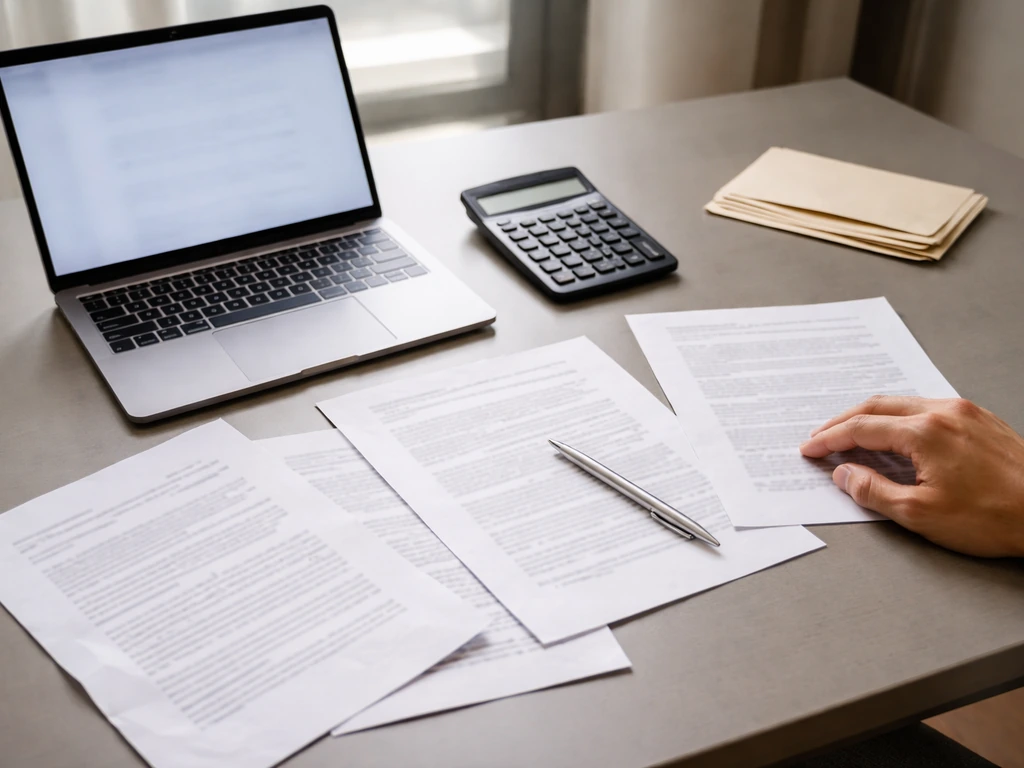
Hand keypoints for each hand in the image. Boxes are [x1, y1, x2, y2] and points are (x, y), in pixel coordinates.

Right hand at [799, 396, 1023, 557]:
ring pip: (903, 404)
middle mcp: (943, 413)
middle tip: (821, 438)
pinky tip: (897, 434)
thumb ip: (874, 491)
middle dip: (843, 421)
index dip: (829, 440)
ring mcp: (965, 413)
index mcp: (925, 432)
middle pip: (877, 406)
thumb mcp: (921, 514)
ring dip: (872, 417)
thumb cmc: (995, 517)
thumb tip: (845, 475)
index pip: (861, 429)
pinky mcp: (981, 420)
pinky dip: (900, 418)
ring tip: (852, 435)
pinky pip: (928, 408)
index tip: (810, 450)